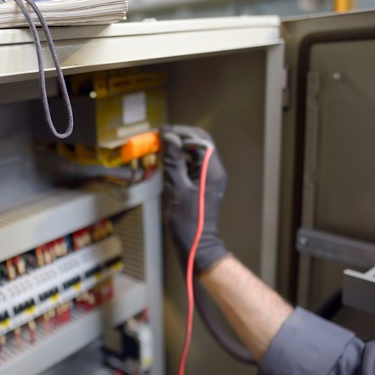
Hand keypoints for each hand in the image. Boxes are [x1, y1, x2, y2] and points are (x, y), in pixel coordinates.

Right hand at [162, 125, 228, 275]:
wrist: (196, 243)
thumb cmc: (187, 219)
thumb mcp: (175, 187)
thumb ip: (173, 160)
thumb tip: (168, 137)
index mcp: (211, 169)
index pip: (199, 139)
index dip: (179, 132)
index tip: (161, 132)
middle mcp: (214, 170)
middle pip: (200, 143)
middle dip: (179, 137)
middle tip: (159, 137)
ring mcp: (210, 177)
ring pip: (196, 152)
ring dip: (179, 147)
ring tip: (160, 147)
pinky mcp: (204, 183)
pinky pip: (193, 164)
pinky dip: (180, 158)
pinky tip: (167, 161)